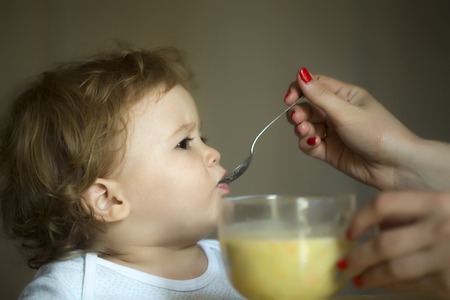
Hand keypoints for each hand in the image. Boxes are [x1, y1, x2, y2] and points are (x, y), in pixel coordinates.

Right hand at [284, 68, 426, 189]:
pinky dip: (307, 144)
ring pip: (305, 126)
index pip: (314, 86)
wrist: (394, 166)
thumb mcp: (346, 112)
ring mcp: (333, 132)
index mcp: (345, 97)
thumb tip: (301, 74)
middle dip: (298, 113)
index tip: (289, 99)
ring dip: (302, 129)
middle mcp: (337, 113)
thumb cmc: (379, 134)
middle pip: (306, 107)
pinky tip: (314, 144)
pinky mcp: (329, 151)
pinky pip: (309, 144)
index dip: (298, 90)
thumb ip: (320, 96)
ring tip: (308, 133)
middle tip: (299, 120)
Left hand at [340, 191, 449, 298]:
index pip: (384, 204)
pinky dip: (391, 287)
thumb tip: (377, 226)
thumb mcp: (447, 206)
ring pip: (394, 269)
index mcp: (439, 202)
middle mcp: (441, 228)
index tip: (349, 231)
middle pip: (384, 243)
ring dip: (370, 276)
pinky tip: (379, 286)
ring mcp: (447, 257)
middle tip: (343, 263)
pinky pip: (412, 285)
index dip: (361, 218)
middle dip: (358, 256)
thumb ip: (418, 211)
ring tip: (355, 278)